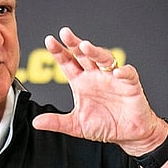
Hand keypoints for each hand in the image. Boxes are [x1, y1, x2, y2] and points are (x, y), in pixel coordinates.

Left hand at [31, 27, 167, 155]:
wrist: (128, 134)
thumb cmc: (104, 125)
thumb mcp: (76, 125)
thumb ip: (57, 122)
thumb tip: (36, 122)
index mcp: (81, 82)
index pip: (68, 62)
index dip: (59, 51)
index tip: (49, 41)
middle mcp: (96, 76)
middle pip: (84, 55)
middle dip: (75, 44)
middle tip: (65, 34)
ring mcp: (112, 78)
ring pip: (104, 59)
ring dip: (95, 52)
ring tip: (85, 47)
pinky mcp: (130, 85)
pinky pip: (128, 74)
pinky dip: (123, 72)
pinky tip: (116, 73)